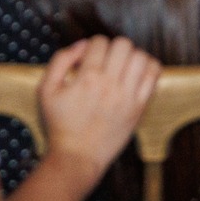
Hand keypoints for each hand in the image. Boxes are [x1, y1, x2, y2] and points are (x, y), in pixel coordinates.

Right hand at [37, 36, 159, 176]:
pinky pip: (153, 75)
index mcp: (86, 78)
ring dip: (131, 57)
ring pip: (140, 56)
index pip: (99, 42)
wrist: (77, 158)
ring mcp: (127, 97)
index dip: (92, 46)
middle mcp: (110, 85)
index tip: (88, 60)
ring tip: (121, 67)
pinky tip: (135, 74)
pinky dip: (148, 68)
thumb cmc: (60, 125)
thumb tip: (83, 44)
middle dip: (113, 48)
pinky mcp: (139, 108)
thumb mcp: (46, 89)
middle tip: (106, 62)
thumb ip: (61, 59)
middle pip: (123, 44)